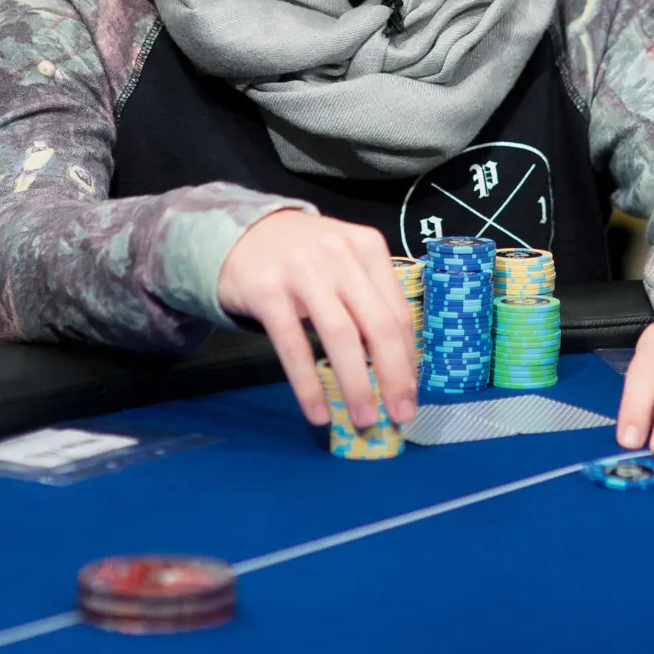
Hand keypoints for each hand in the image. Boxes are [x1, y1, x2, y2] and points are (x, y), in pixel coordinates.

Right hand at [216, 209, 416, 431]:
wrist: (242, 233)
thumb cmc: (305, 256)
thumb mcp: (344, 263)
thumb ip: (369, 300)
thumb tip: (395, 366)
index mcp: (367, 247)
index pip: (397, 312)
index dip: (408, 359)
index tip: (411, 395)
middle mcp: (339, 255)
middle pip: (377, 325)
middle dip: (394, 377)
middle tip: (400, 415)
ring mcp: (302, 270)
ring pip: (340, 336)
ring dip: (356, 385)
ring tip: (364, 419)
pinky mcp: (267, 290)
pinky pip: (293, 346)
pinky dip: (308, 385)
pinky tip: (318, 412)